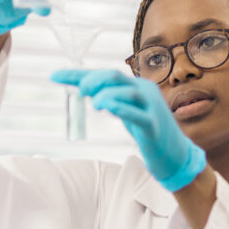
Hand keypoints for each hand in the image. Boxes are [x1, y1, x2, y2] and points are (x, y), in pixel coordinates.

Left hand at [50, 69, 205, 191]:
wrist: (174, 153)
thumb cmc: (147, 129)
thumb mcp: (125, 110)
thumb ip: (108, 98)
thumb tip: (81, 87)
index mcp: (137, 85)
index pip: (105, 74)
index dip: (78, 74)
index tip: (54, 76)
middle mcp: (145, 91)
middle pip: (115, 78)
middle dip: (93, 81)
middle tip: (80, 92)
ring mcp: (151, 108)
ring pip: (128, 92)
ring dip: (106, 95)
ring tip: (95, 104)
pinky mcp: (153, 126)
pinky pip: (137, 115)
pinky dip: (121, 108)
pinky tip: (107, 108)